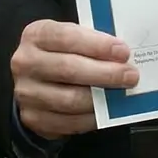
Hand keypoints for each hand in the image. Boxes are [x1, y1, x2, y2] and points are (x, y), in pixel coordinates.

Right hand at [11, 20, 138, 139]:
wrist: (35, 80)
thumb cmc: (62, 53)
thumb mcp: (72, 38)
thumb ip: (92, 42)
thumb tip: (124, 56)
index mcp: (36, 35)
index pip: (67, 37)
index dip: (97, 45)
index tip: (123, 52)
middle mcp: (26, 63)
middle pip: (69, 69)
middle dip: (105, 73)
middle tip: (131, 75)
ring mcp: (27, 92)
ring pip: (70, 99)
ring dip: (102, 98)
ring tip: (122, 93)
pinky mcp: (33, 118)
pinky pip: (69, 122)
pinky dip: (93, 117)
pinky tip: (108, 110)